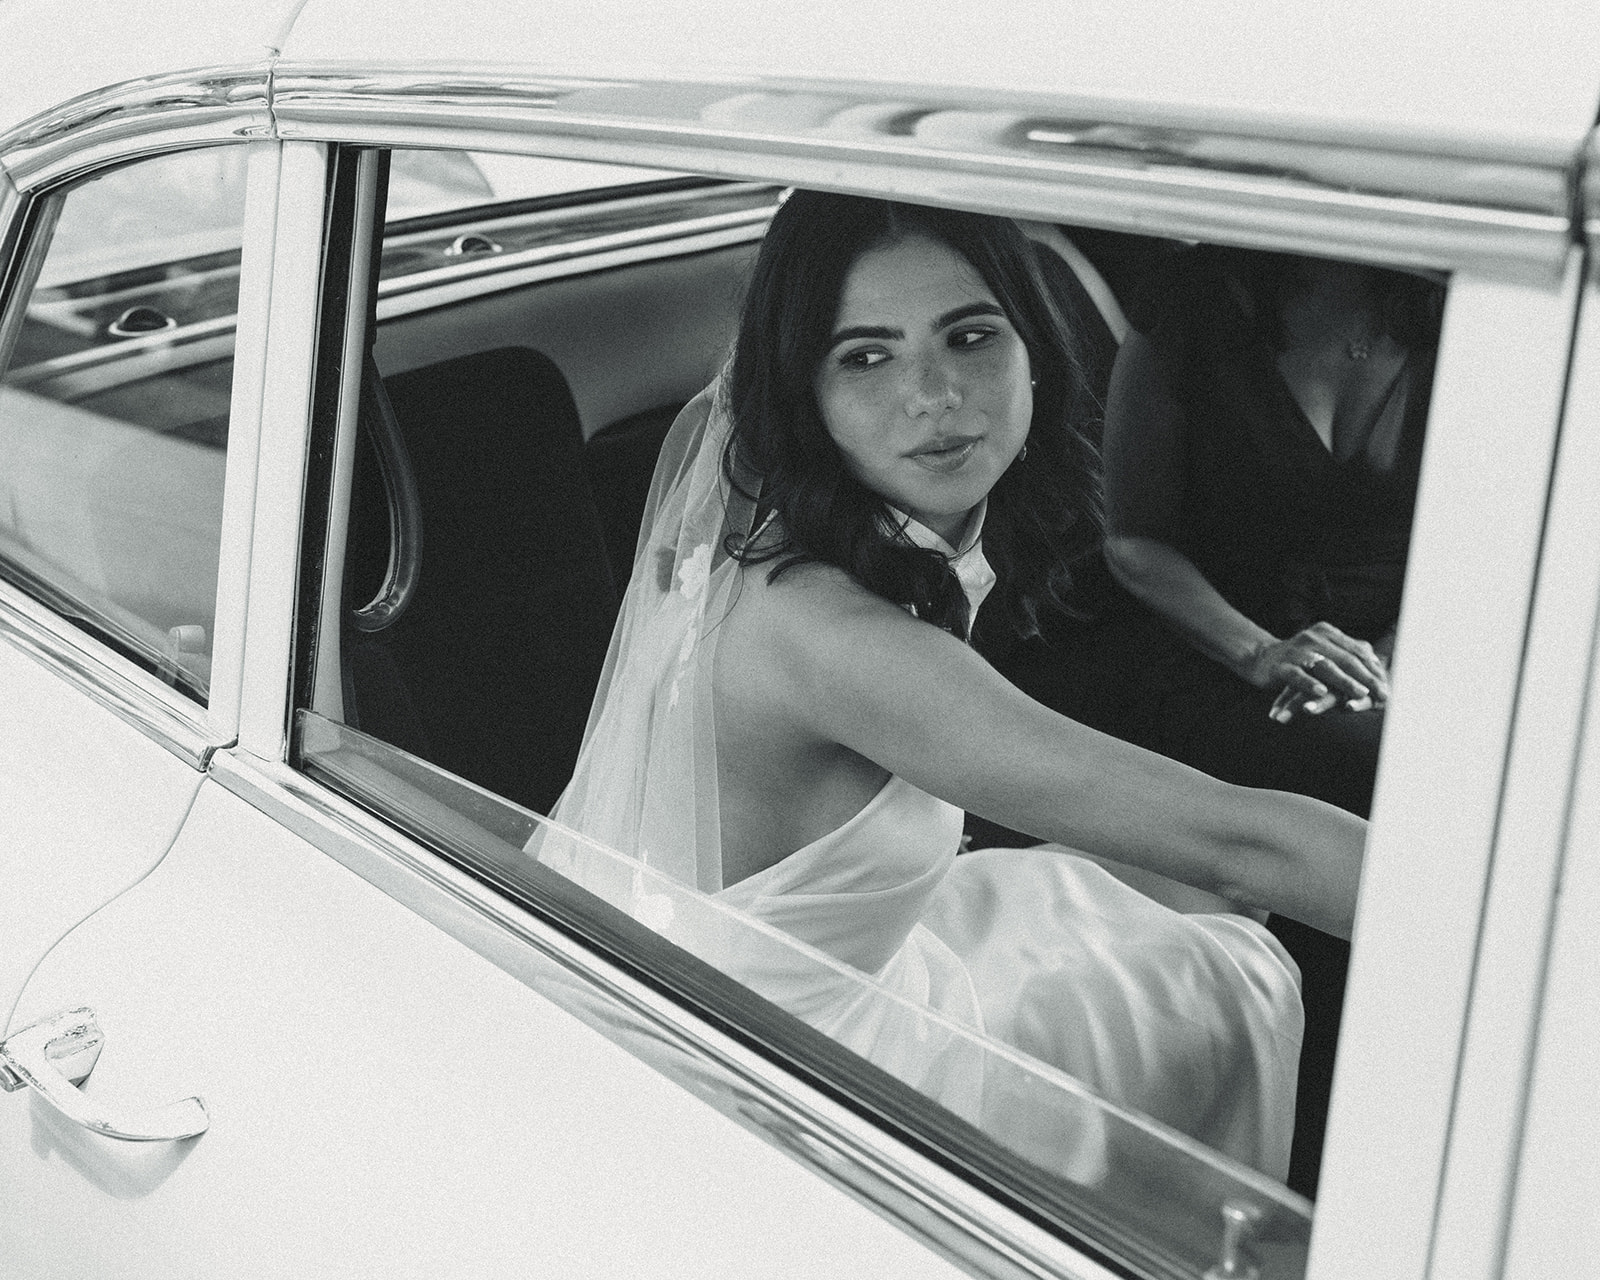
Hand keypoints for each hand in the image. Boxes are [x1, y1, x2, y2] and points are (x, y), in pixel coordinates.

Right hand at [1241, 622, 1389, 722]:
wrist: (1261, 657)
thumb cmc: (1298, 657)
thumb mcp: (1324, 650)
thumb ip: (1348, 652)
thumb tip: (1379, 660)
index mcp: (1327, 632)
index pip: (1357, 651)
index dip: (1374, 669)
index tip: (1388, 685)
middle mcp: (1313, 638)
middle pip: (1345, 658)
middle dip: (1366, 678)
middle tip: (1382, 693)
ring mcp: (1296, 652)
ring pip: (1325, 666)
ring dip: (1344, 681)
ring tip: (1360, 693)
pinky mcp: (1281, 666)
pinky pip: (1298, 676)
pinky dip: (1310, 684)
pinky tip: (1322, 692)